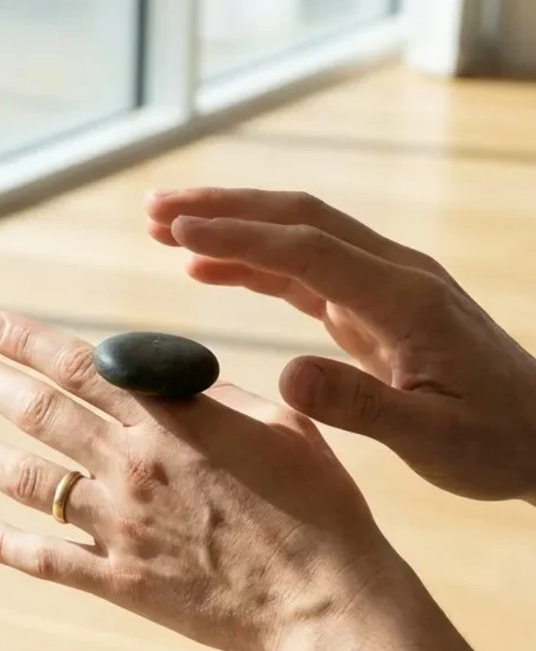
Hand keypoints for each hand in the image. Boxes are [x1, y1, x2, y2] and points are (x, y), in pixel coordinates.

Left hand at [0, 312, 400, 650]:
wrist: (328, 598)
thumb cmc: (316, 504)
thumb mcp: (275, 423)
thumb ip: (208, 396)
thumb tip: (162, 373)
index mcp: (168, 422)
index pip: (79, 367)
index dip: (27, 342)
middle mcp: (132, 466)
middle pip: (41, 414)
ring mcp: (119, 526)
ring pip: (28, 481)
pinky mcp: (120, 580)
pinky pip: (46, 559)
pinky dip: (2, 543)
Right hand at [145, 188, 535, 502]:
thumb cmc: (497, 442)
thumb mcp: (434, 439)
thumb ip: (361, 406)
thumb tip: (285, 377)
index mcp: (407, 299)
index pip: (309, 250)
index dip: (241, 237)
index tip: (179, 231)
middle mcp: (393, 276)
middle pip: (298, 219)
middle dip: (223, 208)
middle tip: (152, 208)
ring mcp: (382, 286)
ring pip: (295, 235)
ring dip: (230, 225)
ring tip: (161, 227)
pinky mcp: (371, 305)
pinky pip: (300, 269)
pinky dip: (250, 262)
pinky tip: (205, 267)